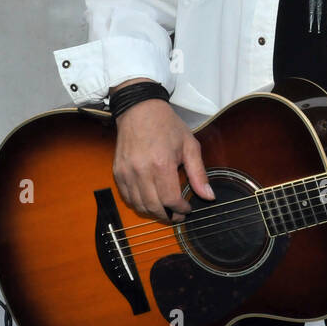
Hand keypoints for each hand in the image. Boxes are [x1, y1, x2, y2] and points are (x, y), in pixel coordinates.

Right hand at [112, 98, 214, 222]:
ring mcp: (127, 173)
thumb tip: (208, 196)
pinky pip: (127, 198)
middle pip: (154, 207)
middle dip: (168, 216)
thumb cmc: (166, 125)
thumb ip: (199, 173)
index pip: (170, 200)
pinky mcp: (117, 172)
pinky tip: (150, 200)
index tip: (188, 208)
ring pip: (139, 206)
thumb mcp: (189, 145)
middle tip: (177, 214)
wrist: (139, 110)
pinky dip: (139, 204)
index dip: (181, 209)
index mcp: (162, 164)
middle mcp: (141, 171)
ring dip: (153, 212)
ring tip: (165, 209)